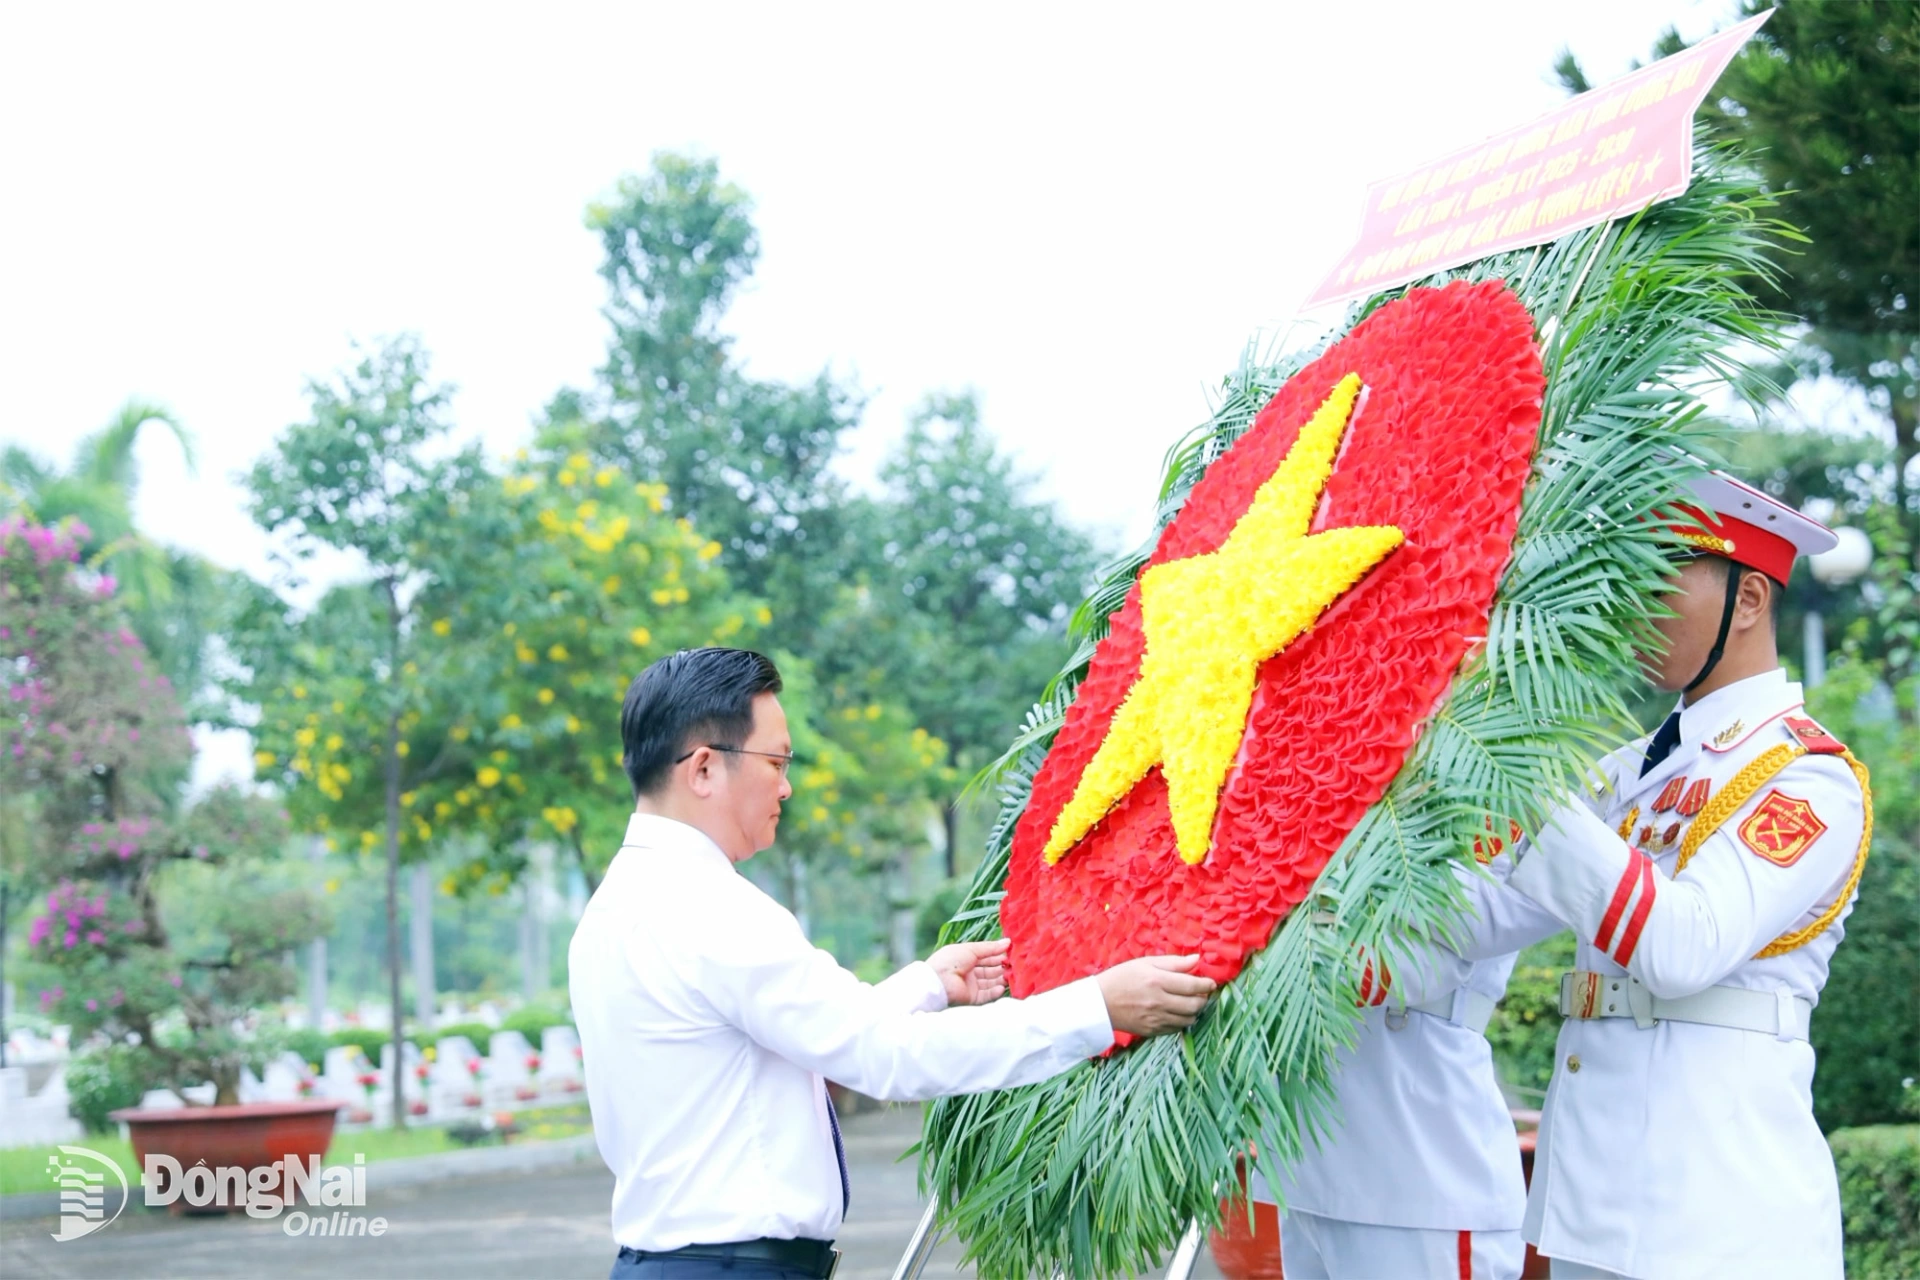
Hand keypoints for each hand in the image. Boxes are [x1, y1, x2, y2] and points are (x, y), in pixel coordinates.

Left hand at [927, 939, 1009, 1005]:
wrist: (938, 981)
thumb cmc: (951, 960)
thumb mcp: (971, 949)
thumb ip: (990, 947)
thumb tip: (1007, 942)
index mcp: (966, 958)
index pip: (985, 956)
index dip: (997, 954)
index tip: (1010, 952)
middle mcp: (969, 972)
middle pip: (989, 970)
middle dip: (1001, 967)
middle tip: (1012, 965)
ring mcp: (970, 985)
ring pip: (989, 983)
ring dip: (1000, 979)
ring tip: (1009, 976)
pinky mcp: (971, 997)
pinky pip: (986, 995)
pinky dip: (994, 992)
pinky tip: (1001, 987)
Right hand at [1095, 955, 1216, 1036]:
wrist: (1099, 1003)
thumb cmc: (1122, 977)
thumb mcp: (1145, 963)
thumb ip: (1173, 962)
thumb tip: (1197, 959)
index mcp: (1157, 981)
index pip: (1193, 985)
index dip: (1206, 984)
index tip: (1211, 983)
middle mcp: (1159, 1001)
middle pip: (1195, 1005)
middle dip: (1203, 999)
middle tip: (1201, 993)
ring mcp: (1156, 1019)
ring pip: (1189, 1019)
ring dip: (1194, 1011)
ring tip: (1189, 1003)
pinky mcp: (1152, 1031)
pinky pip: (1177, 1029)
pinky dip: (1182, 1021)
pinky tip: (1176, 1013)